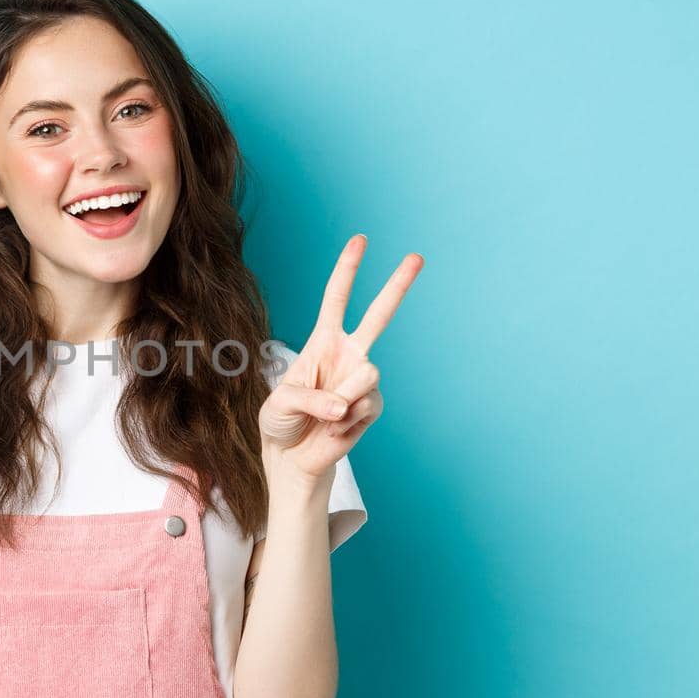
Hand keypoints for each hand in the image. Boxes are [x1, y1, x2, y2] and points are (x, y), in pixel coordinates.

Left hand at [259, 234, 422, 489]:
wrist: (293, 457)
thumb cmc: (281, 422)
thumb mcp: (280, 403)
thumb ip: (309, 399)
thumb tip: (345, 405)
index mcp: (323, 341)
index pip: (337, 299)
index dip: (348, 269)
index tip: (361, 240)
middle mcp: (348, 354)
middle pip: (379, 315)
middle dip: (398, 285)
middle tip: (418, 256)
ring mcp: (363, 379)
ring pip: (367, 374)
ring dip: (342, 398)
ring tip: (326, 417)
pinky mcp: (372, 406)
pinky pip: (365, 405)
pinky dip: (346, 422)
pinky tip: (335, 429)